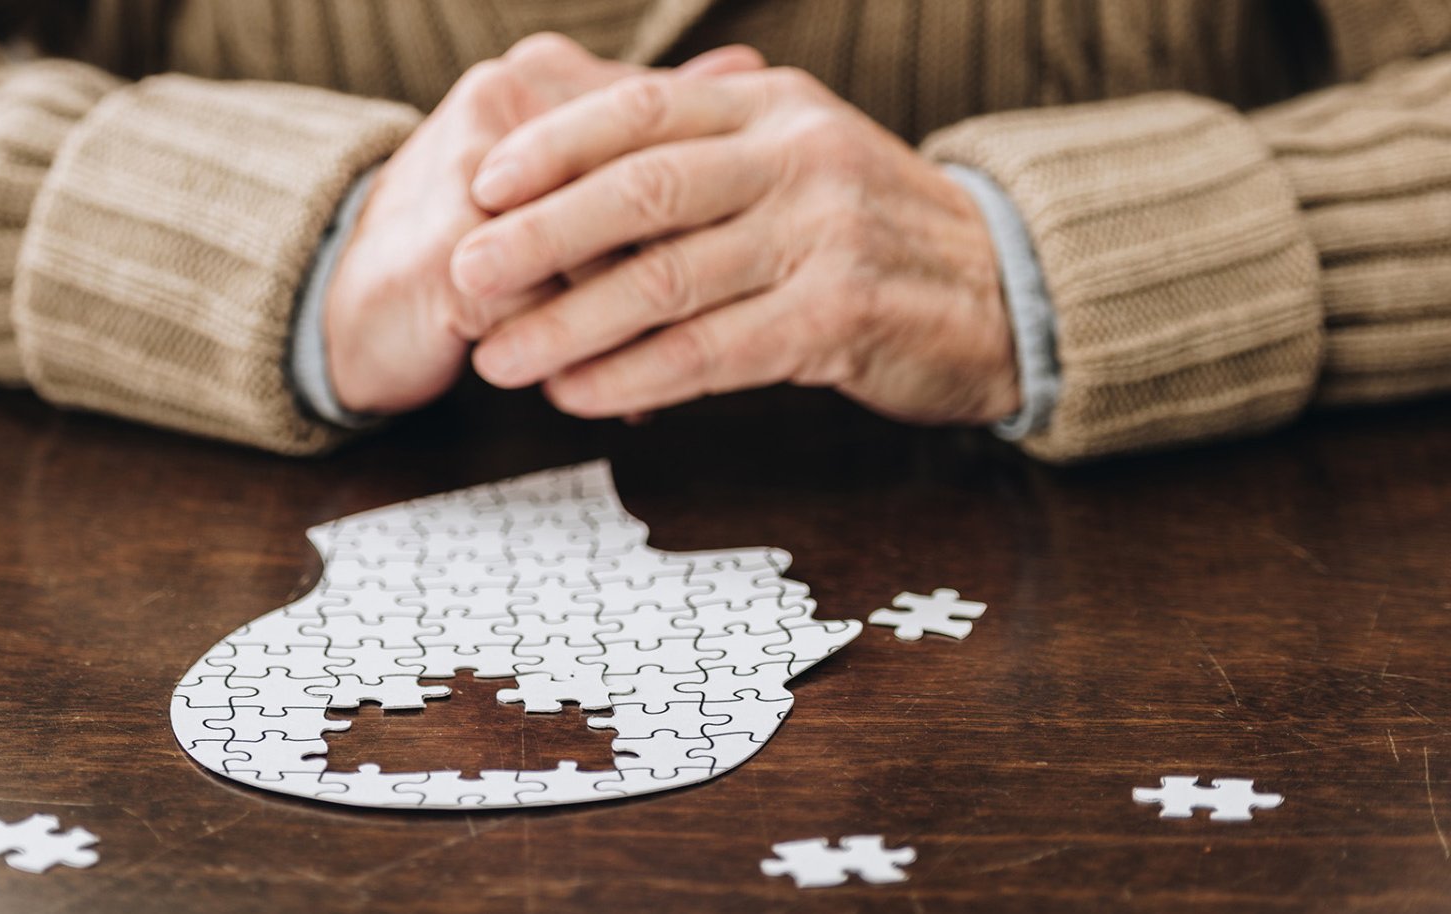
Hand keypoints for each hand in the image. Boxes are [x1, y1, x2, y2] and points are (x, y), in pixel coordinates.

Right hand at [322, 35, 763, 415]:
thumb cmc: (465, 247)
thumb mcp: (558, 174)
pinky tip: (603, 395)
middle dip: (683, 270)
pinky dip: (585, 360)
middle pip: (642, 193)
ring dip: (638, 324)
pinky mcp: (451, 258)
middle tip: (730, 321)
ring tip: (664, 372)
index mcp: (541, 76)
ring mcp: (472, 177)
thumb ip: (644, 125)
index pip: (661, 135)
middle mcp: (504, 106)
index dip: (706, 210)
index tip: (741, 261)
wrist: (342, 308)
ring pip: (604, 256)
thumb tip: (746, 64)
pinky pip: (551, 314)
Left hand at [451, 66, 1019, 425]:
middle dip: (537, 236)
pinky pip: (710, 351)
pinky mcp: (838, 317)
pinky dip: (632, 375)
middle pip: (640, 190)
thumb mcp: (795, 162)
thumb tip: (565, 169)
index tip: (478, 184)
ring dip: (568, 324)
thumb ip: (702, 156)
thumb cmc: (868, 232)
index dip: (552, 146)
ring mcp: (824, 235)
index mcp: (773, 108)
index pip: (641, 112)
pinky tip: (577, 394)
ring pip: (665, 278)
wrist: (1005, 292)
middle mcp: (798, 157)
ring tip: (498, 358)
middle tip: (463, 274)